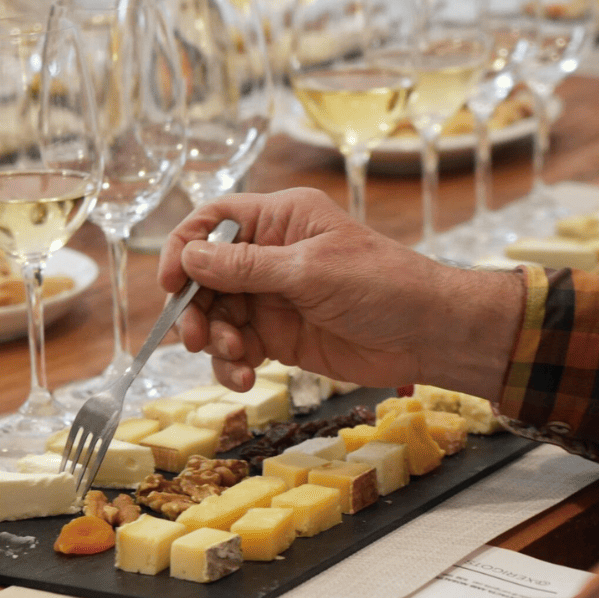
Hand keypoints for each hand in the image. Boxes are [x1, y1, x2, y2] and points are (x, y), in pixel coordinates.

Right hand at [157, 188, 524, 397]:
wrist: (427, 334)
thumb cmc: (384, 286)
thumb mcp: (311, 271)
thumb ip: (247, 267)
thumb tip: (190, 257)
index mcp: (280, 220)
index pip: (213, 222)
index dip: (184, 248)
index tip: (171, 283)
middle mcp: (270, 255)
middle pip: (206, 276)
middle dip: (195, 308)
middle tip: (196, 337)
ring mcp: (273, 297)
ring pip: (217, 316)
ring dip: (214, 341)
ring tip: (236, 360)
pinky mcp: (280, 336)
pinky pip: (237, 347)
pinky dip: (232, 364)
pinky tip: (244, 378)